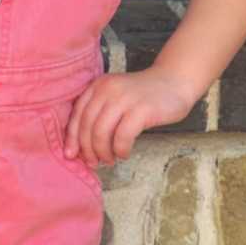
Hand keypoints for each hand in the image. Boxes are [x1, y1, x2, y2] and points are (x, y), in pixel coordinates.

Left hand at [63, 67, 197, 166]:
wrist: (174, 82)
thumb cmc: (144, 96)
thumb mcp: (116, 96)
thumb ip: (101, 112)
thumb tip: (83, 145)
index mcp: (98, 86)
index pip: (78, 114)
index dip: (72, 137)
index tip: (71, 154)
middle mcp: (107, 90)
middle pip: (87, 125)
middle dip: (87, 149)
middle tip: (93, 163)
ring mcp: (124, 99)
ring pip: (101, 132)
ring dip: (103, 152)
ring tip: (109, 160)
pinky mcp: (141, 110)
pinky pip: (122, 136)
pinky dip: (120, 149)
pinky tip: (124, 154)